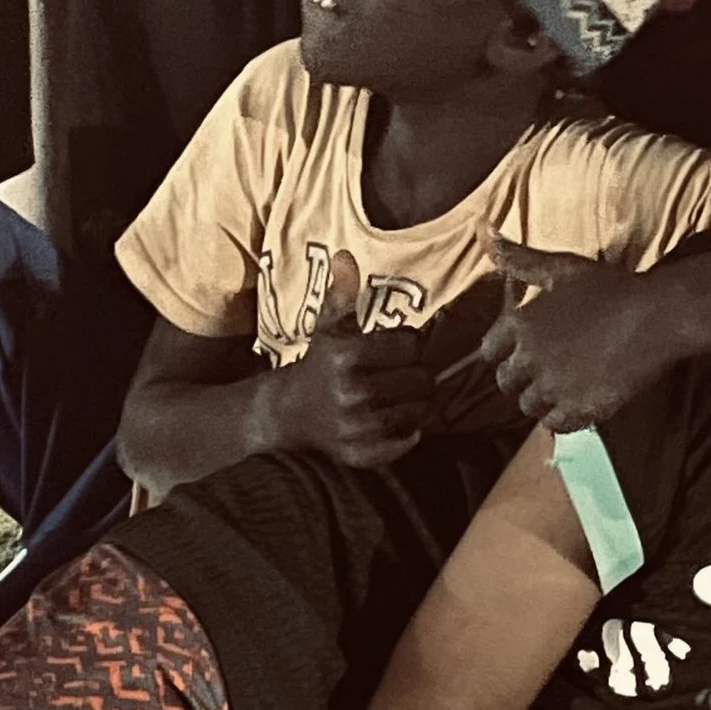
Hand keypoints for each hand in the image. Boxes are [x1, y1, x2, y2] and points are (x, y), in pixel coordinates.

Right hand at [263, 250, 437, 470]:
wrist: (290, 413)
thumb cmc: (320, 363)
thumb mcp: (329, 326)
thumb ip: (342, 292)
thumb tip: (344, 255)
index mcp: (346, 357)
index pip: (410, 344)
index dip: (408, 342)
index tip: (398, 346)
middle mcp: (352, 393)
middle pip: (420, 378)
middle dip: (419, 372)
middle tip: (406, 371)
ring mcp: (357, 428)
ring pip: (420, 410)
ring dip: (418, 401)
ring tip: (402, 393)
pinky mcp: (361, 454)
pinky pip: (408, 441)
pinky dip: (410, 431)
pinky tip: (397, 418)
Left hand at [480, 231, 676, 428]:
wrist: (655, 317)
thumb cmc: (609, 287)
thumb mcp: (562, 267)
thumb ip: (519, 259)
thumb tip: (482, 231)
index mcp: (521, 322)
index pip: (489, 350)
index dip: (506, 349)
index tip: (526, 346)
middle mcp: (530, 357)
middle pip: (506, 382)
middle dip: (523, 376)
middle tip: (551, 365)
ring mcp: (553, 386)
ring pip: (529, 405)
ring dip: (543, 397)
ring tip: (568, 381)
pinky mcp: (576, 410)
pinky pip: (554, 425)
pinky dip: (564, 416)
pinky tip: (581, 396)